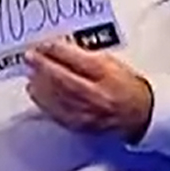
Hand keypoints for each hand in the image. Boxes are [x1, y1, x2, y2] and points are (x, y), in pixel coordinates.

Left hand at [24, 38, 153, 141]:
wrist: (139, 114)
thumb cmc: (126, 86)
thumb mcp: (110, 63)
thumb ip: (85, 56)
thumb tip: (59, 49)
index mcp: (107, 75)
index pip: (77, 60)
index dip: (57, 51)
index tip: (43, 44)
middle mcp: (97, 94)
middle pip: (64, 79)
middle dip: (43, 67)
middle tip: (30, 57)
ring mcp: (88, 112)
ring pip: (57, 97)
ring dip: (40, 83)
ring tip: (30, 73)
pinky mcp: (81, 126)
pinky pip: (57, 113)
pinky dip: (43, 101)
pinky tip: (36, 91)